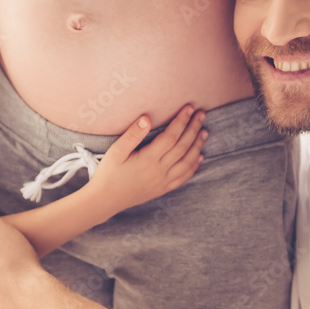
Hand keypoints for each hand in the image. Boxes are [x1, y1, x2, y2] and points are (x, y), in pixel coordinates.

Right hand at [91, 105, 207, 213]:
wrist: (105, 201)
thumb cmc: (108, 174)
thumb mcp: (115, 152)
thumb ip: (132, 135)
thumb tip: (147, 118)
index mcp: (148, 160)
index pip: (171, 136)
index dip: (181, 121)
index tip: (189, 107)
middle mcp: (159, 171)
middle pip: (182, 147)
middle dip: (193, 129)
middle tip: (201, 114)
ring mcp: (163, 182)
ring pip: (187, 162)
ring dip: (197, 146)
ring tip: (204, 132)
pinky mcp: (162, 189)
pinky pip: (183, 178)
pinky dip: (194, 166)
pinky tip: (199, 157)